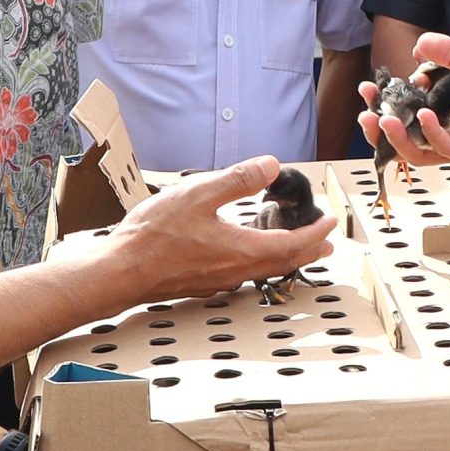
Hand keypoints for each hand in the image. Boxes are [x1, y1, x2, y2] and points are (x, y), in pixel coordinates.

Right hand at [100, 157, 337, 307]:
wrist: (119, 273)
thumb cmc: (154, 236)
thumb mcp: (198, 194)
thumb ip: (237, 180)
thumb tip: (270, 165)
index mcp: (243, 250)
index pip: (293, 243)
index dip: (315, 232)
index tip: (330, 221)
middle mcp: (236, 271)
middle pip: (284, 262)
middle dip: (308, 250)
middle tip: (325, 242)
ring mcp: (218, 281)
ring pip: (264, 270)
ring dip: (285, 257)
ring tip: (295, 247)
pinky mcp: (201, 284)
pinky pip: (243, 274)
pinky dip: (259, 262)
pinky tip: (247, 253)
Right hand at [356, 33, 449, 165]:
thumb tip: (421, 45)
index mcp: (448, 112)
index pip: (408, 114)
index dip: (385, 104)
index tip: (370, 87)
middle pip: (406, 139)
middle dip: (380, 127)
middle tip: (366, 108)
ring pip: (421, 151)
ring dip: (398, 137)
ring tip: (381, 119)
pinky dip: (433, 134)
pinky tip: (422, 116)